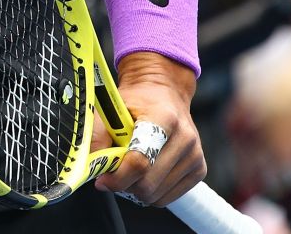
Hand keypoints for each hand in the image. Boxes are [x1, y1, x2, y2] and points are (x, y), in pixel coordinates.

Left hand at [96, 53, 204, 207]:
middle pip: (148, 183)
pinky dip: (151, 193)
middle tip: (113, 172)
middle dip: (124, 184)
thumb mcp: (113, 109)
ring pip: (156, 195)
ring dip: (136, 189)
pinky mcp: (199, 170)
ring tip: (130, 169)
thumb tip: (91, 164)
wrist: (165, 92)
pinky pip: (167, 198)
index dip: (118, 175)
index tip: (103, 178)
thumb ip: (98, 134)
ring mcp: (195, 156)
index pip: (141, 159)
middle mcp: (185, 138)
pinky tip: (145, 174)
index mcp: (164, 119)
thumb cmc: (137, 101)